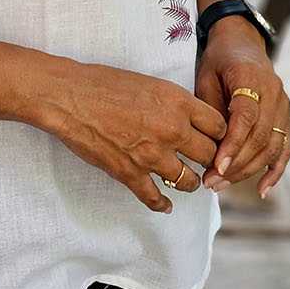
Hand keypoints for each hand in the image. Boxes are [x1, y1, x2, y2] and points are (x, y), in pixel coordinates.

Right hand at [44, 59, 228, 213]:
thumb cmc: (104, 83)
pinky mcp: (130, 173)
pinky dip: (162, 204)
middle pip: (209, 155)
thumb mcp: (150, 83)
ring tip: (188, 181)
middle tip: (206, 162)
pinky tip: (165, 205)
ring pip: (188, 181)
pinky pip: (155, 197)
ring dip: (191, 183)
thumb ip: (174, 103)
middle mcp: (171, 129)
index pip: (219, 126)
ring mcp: (151, 155)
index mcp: (178, 102)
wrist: (69, 97)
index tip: (215, 139)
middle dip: (209, 159)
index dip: (220, 134)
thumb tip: (188, 119)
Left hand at [193, 22, 289, 197]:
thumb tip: (207, 148)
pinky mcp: (286, 116)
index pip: (246, 117)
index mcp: (251, 78)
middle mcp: (274, 92)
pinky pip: (284, 148)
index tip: (216, 166)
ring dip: (248, 171)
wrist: (243, 42)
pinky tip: (262, 190)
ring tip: (221, 185)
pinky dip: (275, 171)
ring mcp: (284, 105)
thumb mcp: (206, 76)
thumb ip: (210, 109)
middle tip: (211, 182)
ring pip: (272, 147)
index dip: (232, 144)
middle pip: (260, 137)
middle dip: (235, 164)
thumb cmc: (219, 60)